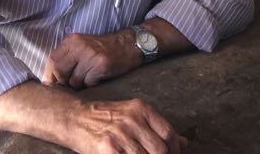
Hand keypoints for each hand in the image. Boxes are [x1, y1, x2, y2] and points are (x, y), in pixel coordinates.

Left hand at [43, 31, 140, 88]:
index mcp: (72, 41)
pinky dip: (91, 84)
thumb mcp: (82, 46)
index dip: (51, 75)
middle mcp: (79, 46)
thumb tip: (50, 78)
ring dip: (79, 85)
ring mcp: (90, 56)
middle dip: (63, 82)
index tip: (53, 83)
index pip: (52, 61)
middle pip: (60, 71)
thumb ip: (67, 58)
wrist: (127, 46)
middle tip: (71, 84)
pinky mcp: (101, 66)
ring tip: (87, 78)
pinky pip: (88, 83)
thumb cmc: (102, 49)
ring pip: (74, 81)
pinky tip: (97, 77)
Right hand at [71, 98, 187, 153]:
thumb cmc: (105, 118)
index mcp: (141, 109)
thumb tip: (184, 142)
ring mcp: (120, 135)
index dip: (174, 150)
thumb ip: (157, 127)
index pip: (168, 134)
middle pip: (160, 149)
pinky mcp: (109, 149)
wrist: (75, 118)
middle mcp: (132, 119)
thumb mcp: (132, 115)